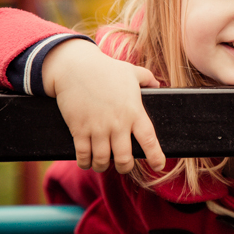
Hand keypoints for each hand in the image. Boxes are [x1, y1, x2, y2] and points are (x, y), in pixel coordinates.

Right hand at [42, 39, 164, 173]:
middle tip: (124, 165)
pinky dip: (85, 163)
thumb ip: (147, 78)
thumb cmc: (106, 68)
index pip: (149, 140)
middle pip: (124, 158)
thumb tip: (158, 83)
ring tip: (103, 164)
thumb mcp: (132, 71)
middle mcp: (118, 124)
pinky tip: (86, 162)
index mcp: (134, 111)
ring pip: (102, 160)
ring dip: (102, 167)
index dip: (155, 156)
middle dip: (125, 167)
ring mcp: (98, 128)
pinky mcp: (79, 130)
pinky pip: (83, 155)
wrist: (75, 67)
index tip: (158, 166)